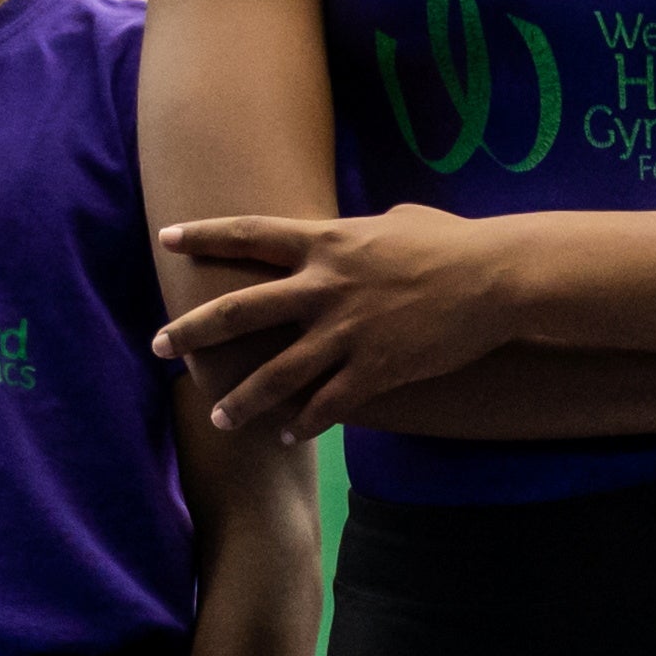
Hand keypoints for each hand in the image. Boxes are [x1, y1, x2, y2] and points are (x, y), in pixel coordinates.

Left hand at [156, 205, 521, 442]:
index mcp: (326, 242)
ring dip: (241, 398)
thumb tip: (351, 231)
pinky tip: (287, 435)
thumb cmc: (452, 242)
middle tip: (159, 346)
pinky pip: (327, 404)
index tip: (166, 239)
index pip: (250, 234)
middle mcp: (324, 287)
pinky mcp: (375, 369)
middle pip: (240, 311)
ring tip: (218, 417)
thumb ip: (358, 231)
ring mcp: (347, 332)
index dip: (204, 235)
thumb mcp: (397, 220)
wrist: (496, 278)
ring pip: (276, 374)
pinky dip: (304, 422)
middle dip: (192, 331)